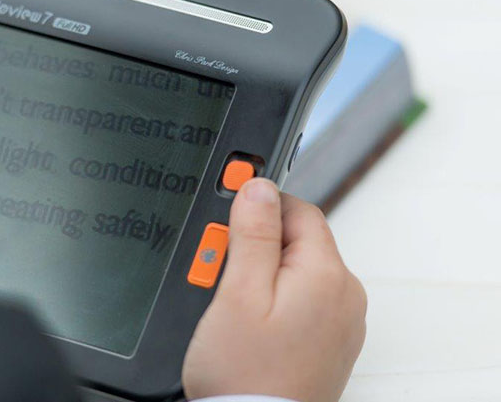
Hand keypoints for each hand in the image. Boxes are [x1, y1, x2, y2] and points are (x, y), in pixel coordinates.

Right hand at [182, 179, 366, 401]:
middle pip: (296, 242)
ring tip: (229, 306)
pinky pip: (300, 303)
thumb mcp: (238, 293)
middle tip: (217, 274)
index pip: (298, 209)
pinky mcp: (329, 343)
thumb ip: (253, 233)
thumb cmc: (245, 375)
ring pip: (296, 273)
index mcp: (327, 274)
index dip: (257, 209)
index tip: (226, 223)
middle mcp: (345, 295)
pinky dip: (273, 304)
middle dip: (254, 248)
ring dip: (261, 276)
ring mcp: (340, 322)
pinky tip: (246, 326)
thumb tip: (259, 187)